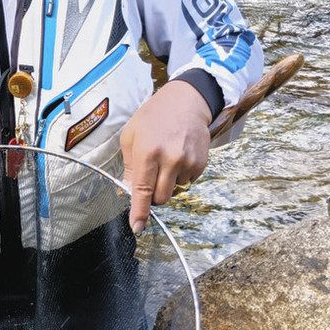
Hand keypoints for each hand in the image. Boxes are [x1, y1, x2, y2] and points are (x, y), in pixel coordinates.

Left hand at [121, 79, 211, 233]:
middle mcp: (170, 159)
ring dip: (167, 183)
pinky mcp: (201, 163)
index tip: (137, 227)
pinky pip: (187, 182)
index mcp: (148, 152)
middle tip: (151, 177)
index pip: (143, 190)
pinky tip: (178, 157)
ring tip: (166, 159)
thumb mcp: (131, 136)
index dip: (139, 212)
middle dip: (153, 195)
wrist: (186, 102)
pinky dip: (180, 176)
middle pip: (160, 198)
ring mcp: (188, 162)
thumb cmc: (152, 117)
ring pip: (174, 191)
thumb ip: (130, 167)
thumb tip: (128, 194)